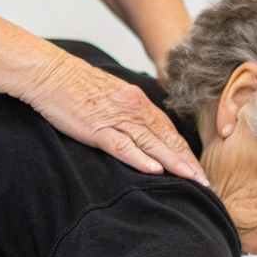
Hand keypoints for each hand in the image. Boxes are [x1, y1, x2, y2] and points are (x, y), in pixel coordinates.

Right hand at [15, 51, 208, 185]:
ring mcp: (115, 118)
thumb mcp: (110, 95)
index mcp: (137, 102)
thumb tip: (142, 132)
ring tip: (193, 181)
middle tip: (207, 184)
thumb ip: (128, 112)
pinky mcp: (96, 128)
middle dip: (188, 163)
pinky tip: (155, 170)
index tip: (199, 171)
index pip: (169, 131)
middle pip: (167, 140)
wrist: (49, 72)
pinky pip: (122, 145)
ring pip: (151, 144)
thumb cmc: (76, 85)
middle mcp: (133, 109)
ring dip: (174, 164)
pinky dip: (140, 158)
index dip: (186, 152)